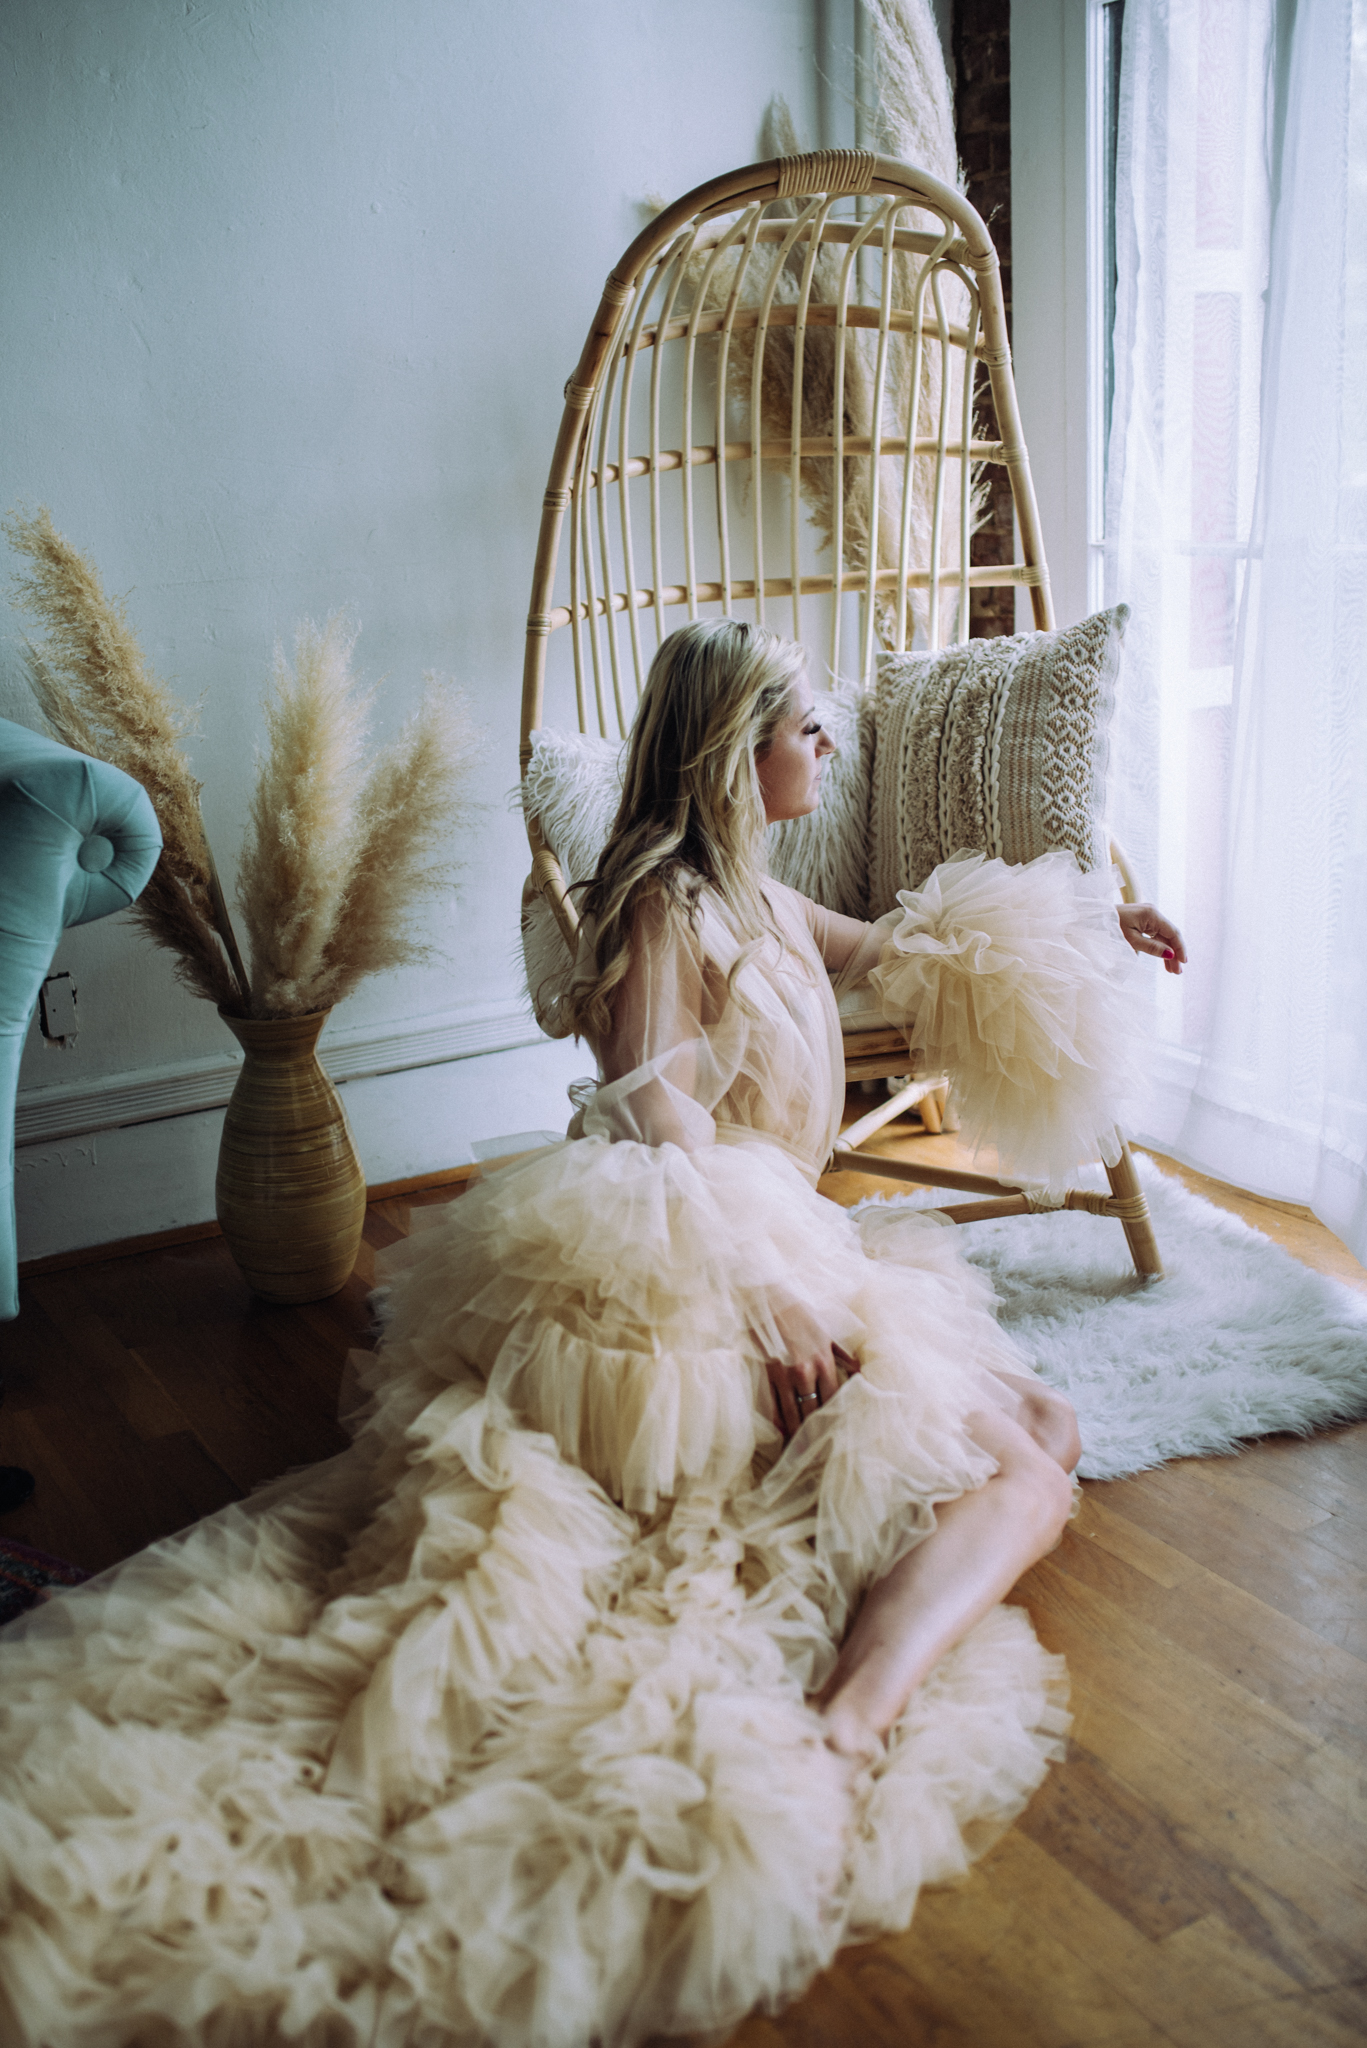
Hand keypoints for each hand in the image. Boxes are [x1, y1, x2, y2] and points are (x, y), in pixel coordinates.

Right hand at [763, 1297, 858, 1437]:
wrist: (768, 1301)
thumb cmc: (800, 1314)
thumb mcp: (826, 1332)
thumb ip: (843, 1356)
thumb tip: (861, 1372)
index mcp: (823, 1360)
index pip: (832, 1398)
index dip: (834, 1418)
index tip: (836, 1432)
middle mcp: (805, 1371)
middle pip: (812, 1410)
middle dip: (815, 1431)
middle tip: (818, 1450)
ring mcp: (784, 1374)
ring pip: (792, 1412)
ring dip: (796, 1431)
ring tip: (799, 1448)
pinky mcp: (767, 1374)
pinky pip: (773, 1404)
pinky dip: (777, 1420)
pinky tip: (781, 1432)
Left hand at [1118, 902, 1186, 974]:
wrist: (1095, 917)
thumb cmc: (1111, 927)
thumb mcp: (1131, 940)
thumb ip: (1152, 947)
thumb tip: (1170, 954)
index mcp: (1152, 914)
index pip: (1173, 932)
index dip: (1180, 948)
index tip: (1184, 963)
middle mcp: (1153, 912)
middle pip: (1170, 935)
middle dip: (1175, 954)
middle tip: (1177, 972)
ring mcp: (1149, 916)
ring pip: (1164, 937)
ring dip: (1168, 953)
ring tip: (1172, 971)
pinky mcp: (1144, 920)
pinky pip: (1156, 935)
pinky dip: (1159, 947)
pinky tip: (1164, 960)